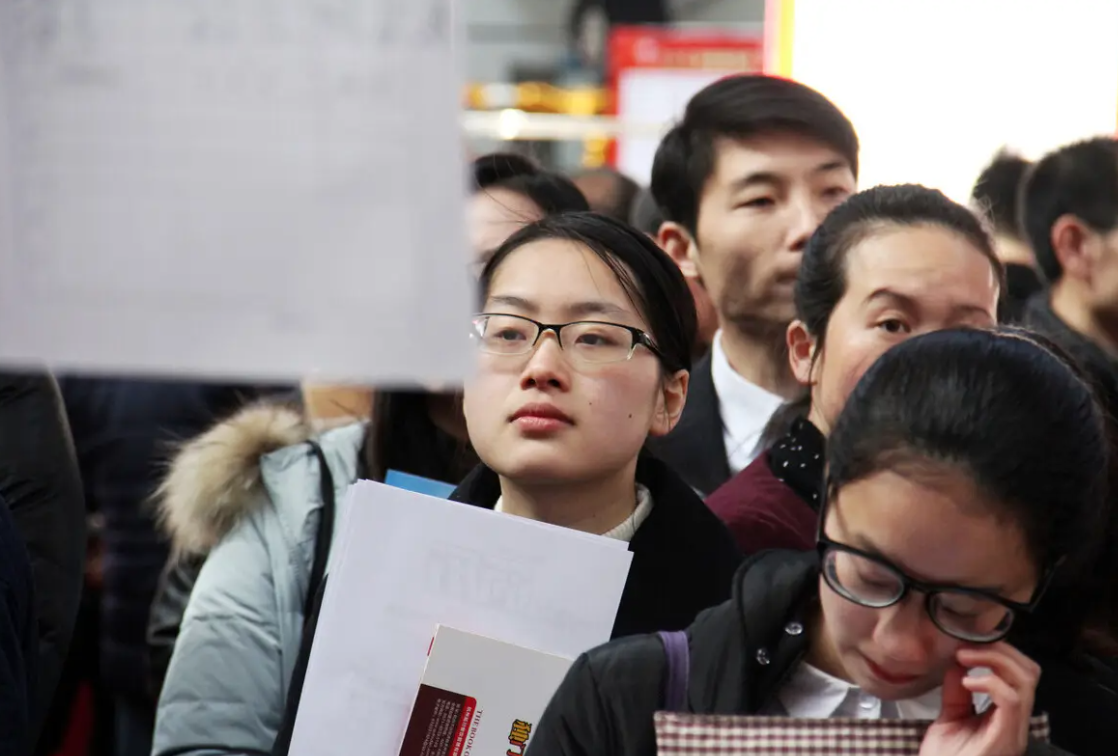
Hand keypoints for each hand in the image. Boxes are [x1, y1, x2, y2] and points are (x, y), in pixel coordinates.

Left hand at [918, 643, 1039, 755]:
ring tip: (965, 659)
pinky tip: (967, 683)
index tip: (968, 644)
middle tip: (968, 648)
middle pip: (1030, 672)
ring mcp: (1012, 731)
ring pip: (1025, 681)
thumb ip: (956, 691)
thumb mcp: (949, 717)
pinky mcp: (1004, 739)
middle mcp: (1015, 723)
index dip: (1000, 651)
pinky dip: (990, 682)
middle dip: (1002, 650)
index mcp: (1005, 716)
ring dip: (994, 660)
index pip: (1021, 674)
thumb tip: (956, 662)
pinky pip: (1010, 701)